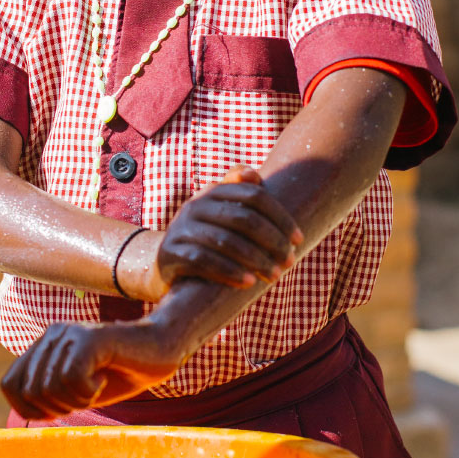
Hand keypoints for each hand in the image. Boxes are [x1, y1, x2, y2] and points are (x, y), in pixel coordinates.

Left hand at [0, 318, 181, 419]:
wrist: (162, 349)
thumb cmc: (123, 373)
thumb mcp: (79, 390)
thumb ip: (52, 396)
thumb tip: (28, 414)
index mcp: (44, 347)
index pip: (9, 385)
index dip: (30, 409)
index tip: (60, 410)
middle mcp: (51, 335)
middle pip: (31, 391)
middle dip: (59, 407)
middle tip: (87, 396)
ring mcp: (69, 333)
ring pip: (50, 386)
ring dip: (77, 400)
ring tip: (98, 386)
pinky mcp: (89, 337)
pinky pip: (73, 377)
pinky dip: (89, 390)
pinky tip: (104, 378)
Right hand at [155, 165, 302, 289]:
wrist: (160, 263)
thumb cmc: (203, 238)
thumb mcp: (218, 213)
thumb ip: (237, 193)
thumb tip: (254, 175)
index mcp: (213, 192)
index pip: (254, 195)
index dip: (281, 217)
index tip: (298, 240)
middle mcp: (196, 206)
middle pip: (244, 218)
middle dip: (272, 241)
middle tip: (289, 262)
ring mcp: (181, 229)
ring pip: (226, 241)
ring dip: (256, 260)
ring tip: (274, 276)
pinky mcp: (170, 253)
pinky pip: (204, 260)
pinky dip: (230, 271)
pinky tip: (248, 282)